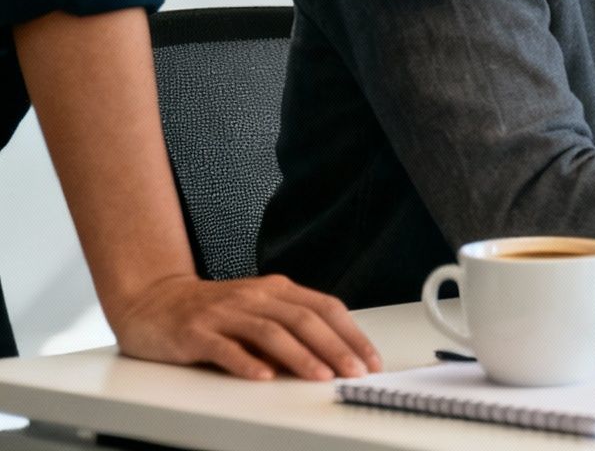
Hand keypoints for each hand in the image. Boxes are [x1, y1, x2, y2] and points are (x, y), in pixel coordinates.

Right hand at [106, 273, 381, 380]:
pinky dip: (246, 362)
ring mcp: (224, 313)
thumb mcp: (257, 312)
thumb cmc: (211, 312)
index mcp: (276, 289)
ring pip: (270, 332)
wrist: (152, 301)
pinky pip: (225, 347)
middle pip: (304, 319)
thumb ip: (289, 330)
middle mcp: (253, 296)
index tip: (370, 359)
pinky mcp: (195, 332)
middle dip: (335, 347)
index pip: (325, 308)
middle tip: (354, 371)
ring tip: (321, 376)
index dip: (351, 334)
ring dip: (300, 356)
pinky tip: (263, 377)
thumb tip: (332, 358)